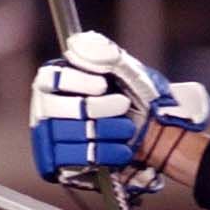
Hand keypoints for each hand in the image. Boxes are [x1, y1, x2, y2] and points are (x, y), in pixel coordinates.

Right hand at [29, 29, 209, 193]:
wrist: (160, 138)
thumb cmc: (141, 99)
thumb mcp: (129, 70)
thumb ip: (105, 55)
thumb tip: (74, 44)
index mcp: (59, 81)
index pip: (51, 79)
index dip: (75, 82)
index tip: (102, 85)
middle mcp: (49, 109)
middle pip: (55, 109)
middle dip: (94, 109)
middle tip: (123, 106)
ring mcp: (53, 138)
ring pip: (65, 136)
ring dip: (102, 132)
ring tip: (128, 129)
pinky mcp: (61, 164)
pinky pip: (70, 162)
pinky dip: (100, 156)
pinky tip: (123, 151)